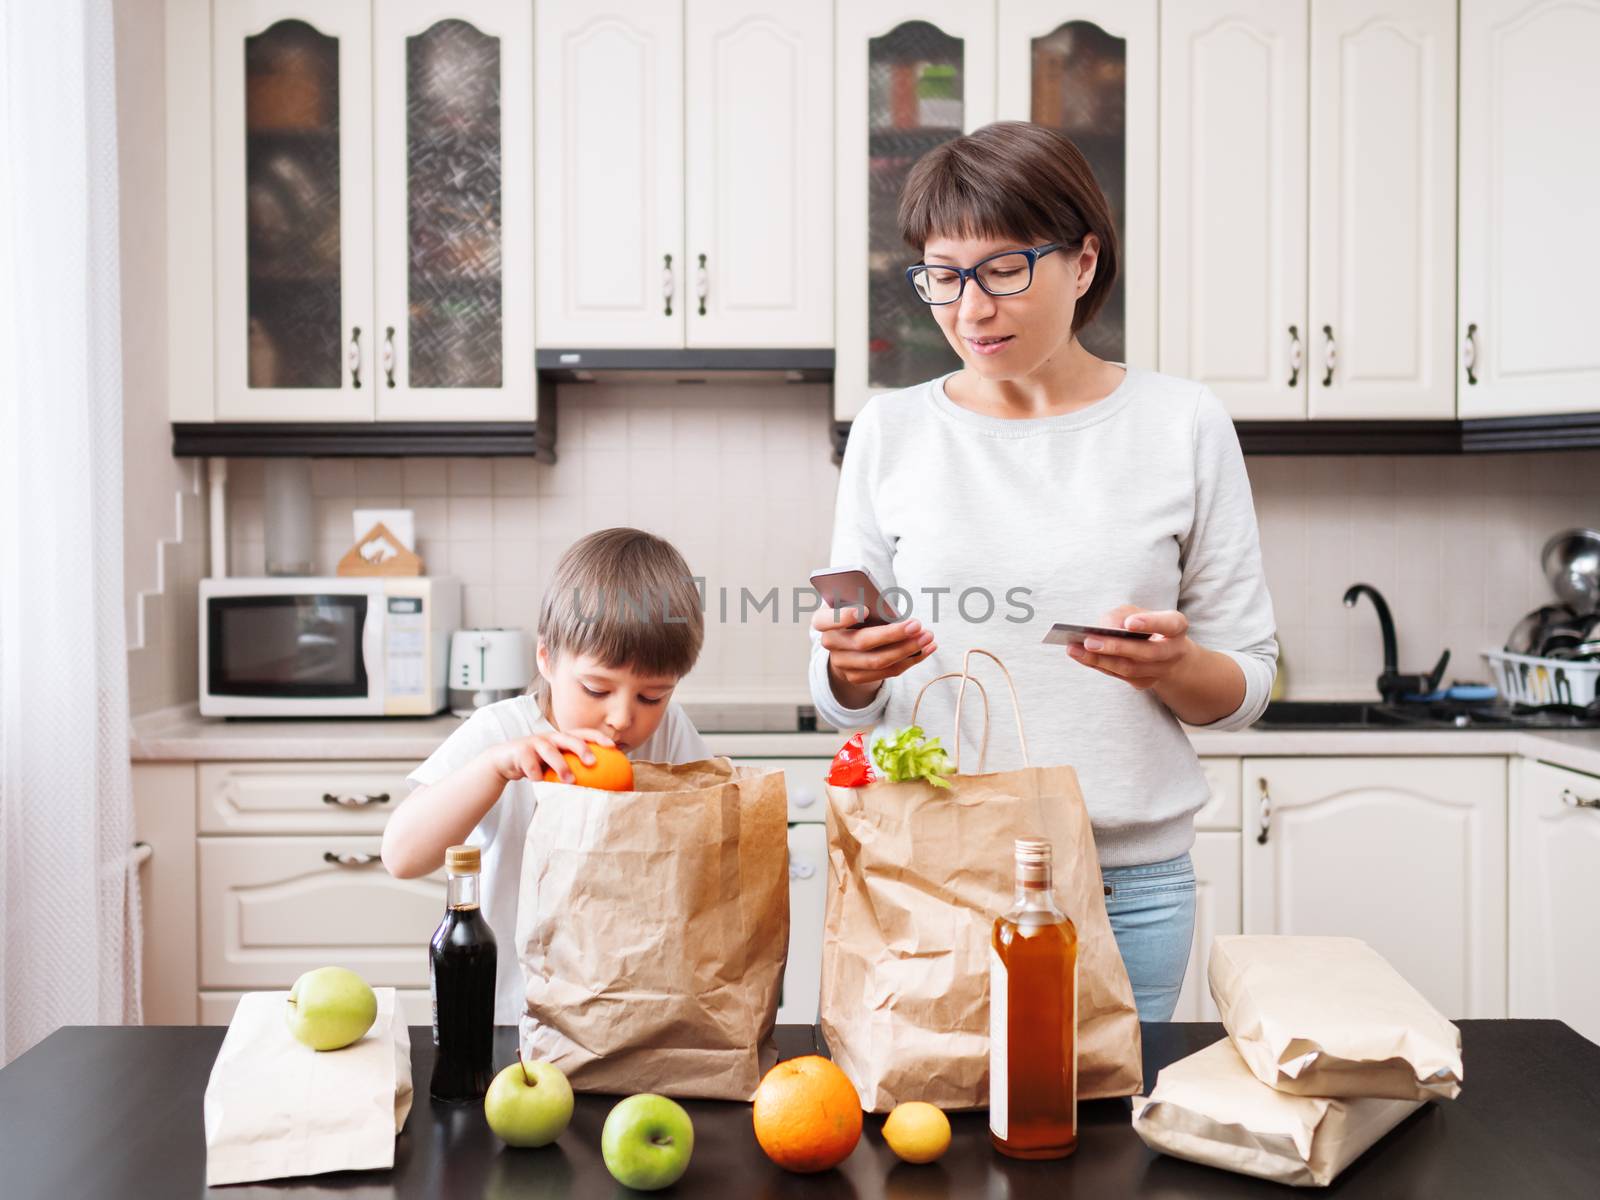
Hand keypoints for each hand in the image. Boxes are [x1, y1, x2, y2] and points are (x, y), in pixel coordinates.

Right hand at [483, 729, 615, 783]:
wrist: (505, 761)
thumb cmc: (537, 765)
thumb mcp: (555, 765)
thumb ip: (573, 769)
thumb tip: (601, 787)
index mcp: (561, 739)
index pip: (583, 733)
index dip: (598, 737)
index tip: (613, 747)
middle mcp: (549, 738)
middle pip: (568, 738)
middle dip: (581, 747)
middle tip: (592, 762)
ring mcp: (534, 743)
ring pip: (549, 750)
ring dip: (560, 765)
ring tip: (570, 780)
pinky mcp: (520, 751)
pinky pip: (529, 764)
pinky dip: (535, 774)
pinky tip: (541, 783)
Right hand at [813, 605, 935, 703]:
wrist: (847, 643)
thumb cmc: (856, 613)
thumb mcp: (855, 603)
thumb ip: (866, 602)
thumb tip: (892, 611)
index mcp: (823, 621)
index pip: (826, 620)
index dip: (843, 617)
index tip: (865, 610)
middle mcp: (830, 644)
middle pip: (862, 642)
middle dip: (893, 634)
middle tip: (917, 625)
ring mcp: (842, 664)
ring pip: (878, 661)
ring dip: (907, 650)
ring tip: (928, 637)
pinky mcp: (857, 677)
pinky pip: (887, 672)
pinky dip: (910, 660)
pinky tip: (927, 649)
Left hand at [1064, 606, 1195, 691]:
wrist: (1164, 653)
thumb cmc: (1146, 625)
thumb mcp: (1137, 611)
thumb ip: (1121, 615)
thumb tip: (1101, 630)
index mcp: (1176, 627)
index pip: (1168, 624)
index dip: (1150, 623)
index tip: (1129, 623)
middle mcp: (1173, 651)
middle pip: (1145, 653)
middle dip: (1115, 647)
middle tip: (1089, 641)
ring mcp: (1159, 671)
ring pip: (1129, 669)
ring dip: (1099, 660)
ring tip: (1074, 649)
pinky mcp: (1144, 683)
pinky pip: (1118, 675)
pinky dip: (1097, 664)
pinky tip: (1078, 655)